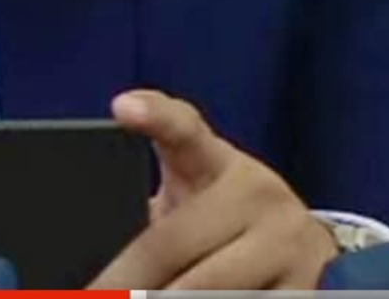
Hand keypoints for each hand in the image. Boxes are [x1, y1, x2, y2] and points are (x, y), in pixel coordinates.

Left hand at [90, 89, 336, 289]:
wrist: (300, 249)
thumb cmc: (221, 221)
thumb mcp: (192, 192)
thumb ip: (148, 200)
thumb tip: (82, 248)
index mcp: (218, 162)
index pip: (184, 130)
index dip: (154, 116)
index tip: (124, 108)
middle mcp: (258, 194)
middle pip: (172, 244)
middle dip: (126, 281)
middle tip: (94, 294)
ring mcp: (288, 242)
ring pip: (208, 289)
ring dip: (164, 297)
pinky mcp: (307, 288)